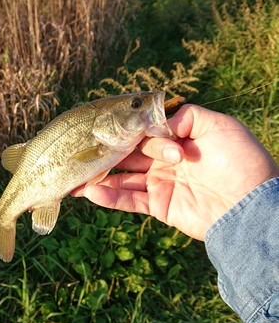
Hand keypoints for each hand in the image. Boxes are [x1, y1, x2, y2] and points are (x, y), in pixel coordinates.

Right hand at [72, 105, 278, 239]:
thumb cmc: (239, 161)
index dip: (125, 129)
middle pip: (128, 152)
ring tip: (72, 176)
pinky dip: (109, 197)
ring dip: (98, 176)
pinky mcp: (159, 205)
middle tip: (76, 150)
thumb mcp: (219, 126)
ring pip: (123, 177)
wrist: (250, 206)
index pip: (143, 130)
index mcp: (178, 138)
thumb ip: (186, 116)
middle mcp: (165, 158)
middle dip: (103, 151)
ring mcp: (160, 182)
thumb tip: (157, 121)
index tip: (101, 128)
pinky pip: (129, 200)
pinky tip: (89, 192)